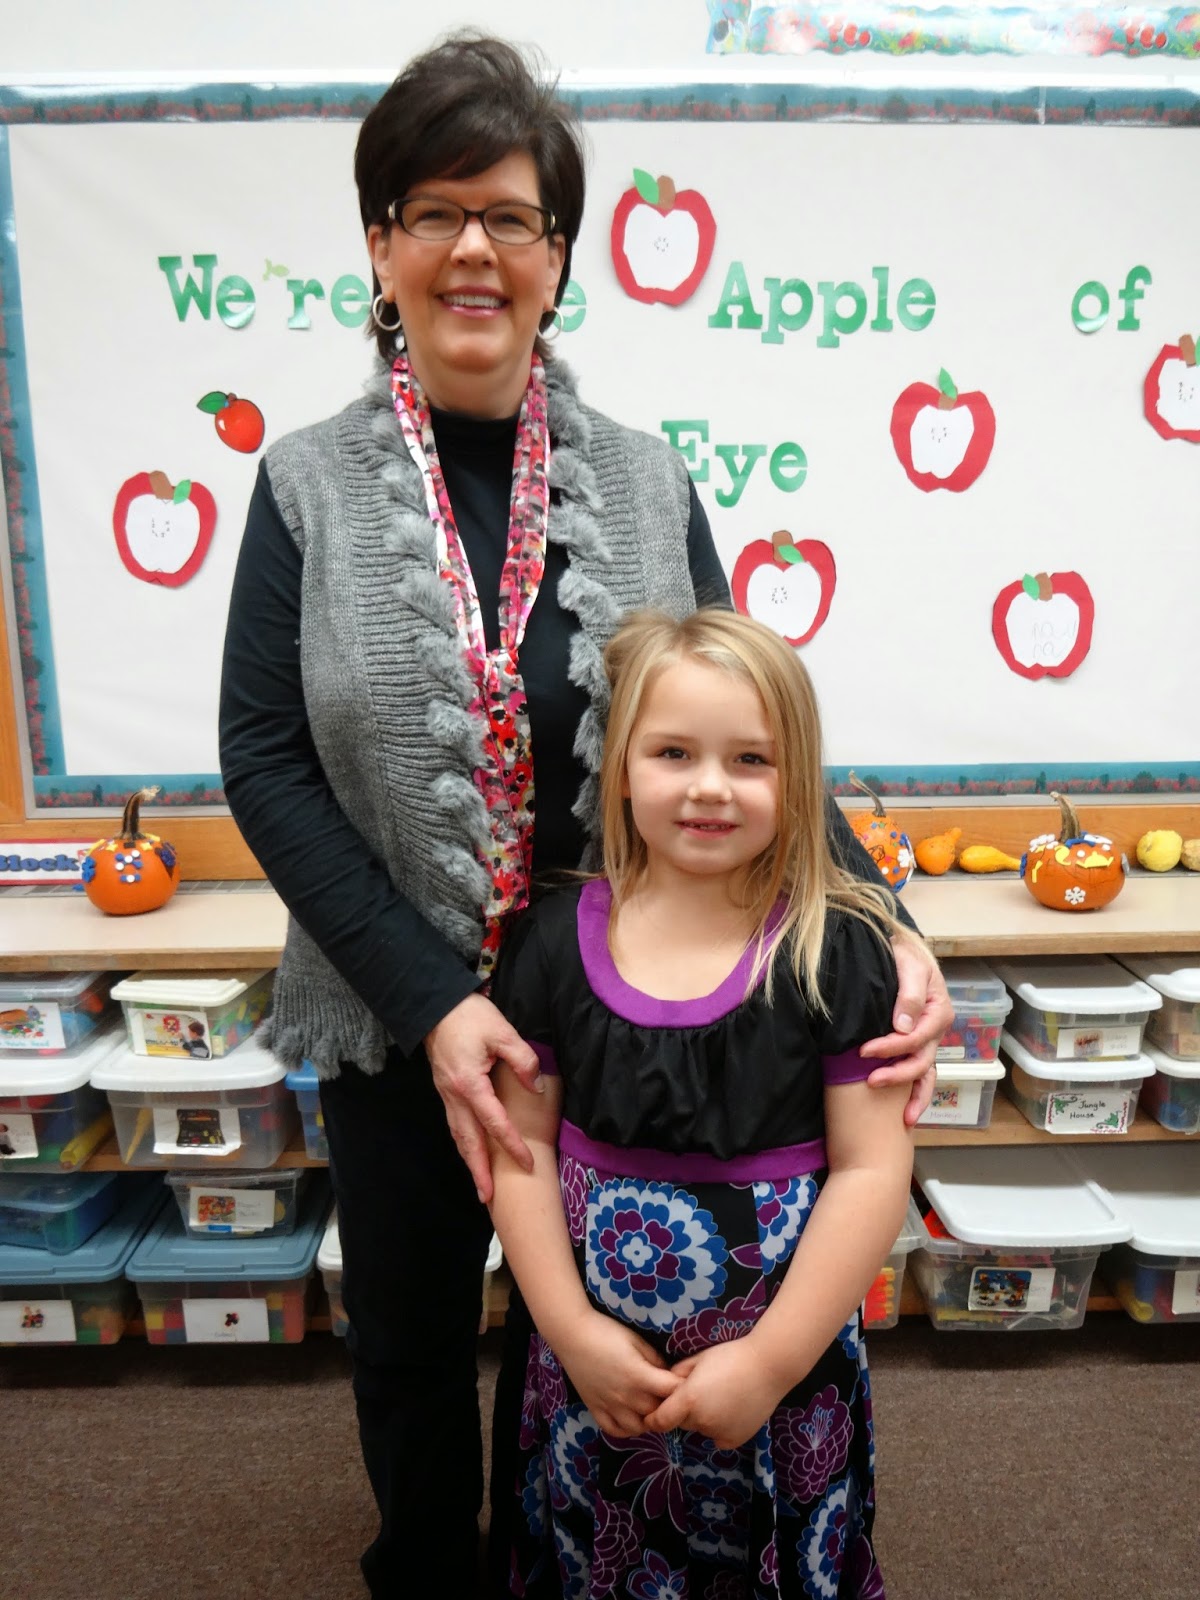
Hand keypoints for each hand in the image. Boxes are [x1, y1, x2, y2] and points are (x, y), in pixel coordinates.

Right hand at [425, 993, 542, 1203]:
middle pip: (468, 1141)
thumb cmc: (469, 1016)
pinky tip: (471, 1151)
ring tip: (480, 1185)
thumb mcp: (502, 1031)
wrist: (434, 1005)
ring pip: (458, 1135)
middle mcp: (454, 1096)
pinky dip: (463, 1143)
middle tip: (489, 1198)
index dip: (512, 1145)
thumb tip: (535, 1088)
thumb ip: (522, 1060)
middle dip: (479, 1171)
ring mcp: (446, 1095)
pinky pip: (454, 1124)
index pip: (495, 1123)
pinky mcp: (444, 1090)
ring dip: (469, 1161)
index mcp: (470, 1084)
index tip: (527, 1163)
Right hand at [555, 1313, 680, 1438]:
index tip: (684, 1381)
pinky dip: (627, 1429)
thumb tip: (668, 1374)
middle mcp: (626, 1397)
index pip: (672, 1391)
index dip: (682, 1387)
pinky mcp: (596, 1410)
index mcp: (639, 1377)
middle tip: (669, 1394)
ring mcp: (610, 1406)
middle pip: (658, 1412)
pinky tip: (631, 1417)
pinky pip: (615, 1431)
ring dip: (648, 1420)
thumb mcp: (636, 1340)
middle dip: (668, 1404)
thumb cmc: (607, 1332)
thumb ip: (655, 1359)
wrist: (573, 1335)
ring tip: (650, 1407)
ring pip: (639, 1428)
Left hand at [644, 1342, 780, 1449]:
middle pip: (683, 1421)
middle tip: (702, 1391)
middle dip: (685, 1410)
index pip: (659, 1421)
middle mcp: (701, 1421)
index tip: (651, 1416)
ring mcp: (719, 1433)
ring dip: (704, 1418)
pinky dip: (720, 1428)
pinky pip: (718, 1437)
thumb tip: (668, 1385)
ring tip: (722, 1397)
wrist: (768, 1367)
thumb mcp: (699, 1358)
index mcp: (688, 1401)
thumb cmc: (731, 1355)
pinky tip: (732, 1410)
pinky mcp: (734, 1440)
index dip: (653, 1419)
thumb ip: (678, 1373)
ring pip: (702, 1428)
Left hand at [858, 936, 951, 1126]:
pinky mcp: (917, 1046)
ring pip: (926, 1074)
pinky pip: (921, 1075)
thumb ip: (908, 993)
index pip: (916, 1037)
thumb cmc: (904, 954)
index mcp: (938, 1010)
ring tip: (903, 1117)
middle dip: (897, 1074)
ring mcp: (928, 1041)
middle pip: (921, 1060)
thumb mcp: (909, 964)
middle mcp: (936, 1030)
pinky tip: (906, 1114)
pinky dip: (916, 1094)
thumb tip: (903, 1026)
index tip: (864, 1051)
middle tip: (871, 1080)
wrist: (897, 951)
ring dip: (914, 1096)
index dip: (891, 1047)